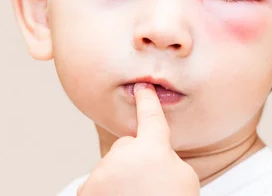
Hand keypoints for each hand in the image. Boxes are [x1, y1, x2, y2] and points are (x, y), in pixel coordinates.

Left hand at [77, 83, 199, 195]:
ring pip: (113, 166)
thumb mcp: (184, 178)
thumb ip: (165, 156)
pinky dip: (107, 192)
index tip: (142, 87)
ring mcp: (102, 173)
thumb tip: (149, 153)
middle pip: (129, 147)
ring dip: (121, 179)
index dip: (147, 100)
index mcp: (152, 149)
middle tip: (150, 186)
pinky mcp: (87, 189)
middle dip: (136, 160)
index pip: (150, 117)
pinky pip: (99, 183)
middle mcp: (123, 155)